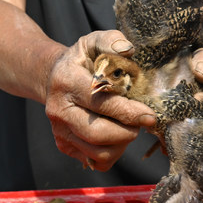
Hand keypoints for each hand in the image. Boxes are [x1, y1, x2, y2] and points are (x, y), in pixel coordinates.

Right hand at [44, 30, 156, 171]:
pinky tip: (116, 136)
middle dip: (128, 131)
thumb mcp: (93, 42)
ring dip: (122, 143)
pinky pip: (96, 161)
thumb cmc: (82, 60)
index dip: (128, 112)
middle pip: (99, 133)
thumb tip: (128, 50)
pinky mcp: (64, 146)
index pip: (100, 103)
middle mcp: (58, 109)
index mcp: (66, 81)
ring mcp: (59, 131)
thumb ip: (111, 40)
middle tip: (141, 121)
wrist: (53, 77)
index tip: (150, 115)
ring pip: (99, 152)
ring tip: (128, 126)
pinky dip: (113, 153)